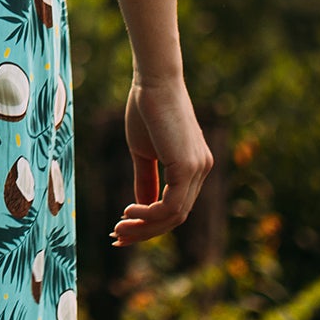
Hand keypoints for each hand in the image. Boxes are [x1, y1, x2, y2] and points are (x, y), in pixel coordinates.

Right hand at [112, 72, 211, 245]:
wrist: (153, 82)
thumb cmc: (145, 109)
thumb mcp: (144, 152)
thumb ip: (146, 180)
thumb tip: (141, 207)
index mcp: (193, 166)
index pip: (176, 206)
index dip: (150, 223)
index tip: (123, 228)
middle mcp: (201, 170)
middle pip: (176, 217)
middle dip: (146, 232)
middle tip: (118, 237)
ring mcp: (198, 169)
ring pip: (174, 216)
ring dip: (145, 227)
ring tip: (120, 228)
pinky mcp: (189, 167)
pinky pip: (171, 205)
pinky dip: (149, 215)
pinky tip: (129, 211)